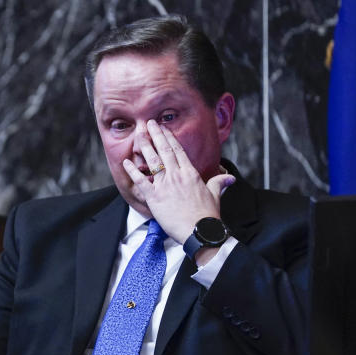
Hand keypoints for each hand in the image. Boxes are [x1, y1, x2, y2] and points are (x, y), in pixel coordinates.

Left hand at [121, 120, 234, 243]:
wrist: (199, 231)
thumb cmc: (207, 216)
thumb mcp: (215, 195)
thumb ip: (218, 183)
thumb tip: (229, 177)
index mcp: (190, 174)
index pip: (178, 151)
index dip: (170, 138)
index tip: (164, 128)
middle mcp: (177, 176)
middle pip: (165, 151)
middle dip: (156, 135)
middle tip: (149, 123)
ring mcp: (165, 186)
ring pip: (153, 161)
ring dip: (145, 147)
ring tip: (138, 135)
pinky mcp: (155, 197)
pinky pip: (141, 181)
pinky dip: (133, 171)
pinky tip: (126, 162)